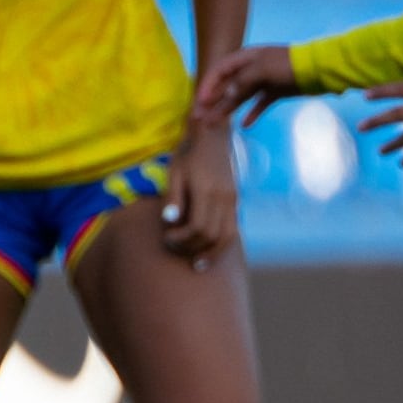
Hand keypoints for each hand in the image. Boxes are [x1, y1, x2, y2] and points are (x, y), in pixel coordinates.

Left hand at [159, 121, 238, 264]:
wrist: (213, 138)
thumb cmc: (188, 155)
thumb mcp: (175, 172)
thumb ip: (173, 197)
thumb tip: (169, 222)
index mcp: (207, 191)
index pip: (197, 227)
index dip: (181, 239)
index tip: (166, 238)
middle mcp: (224, 198)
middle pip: (212, 235)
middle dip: (192, 247)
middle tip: (174, 249)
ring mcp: (233, 200)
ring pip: (228, 236)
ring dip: (212, 253)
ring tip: (197, 264)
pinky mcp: (236, 202)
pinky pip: (234, 229)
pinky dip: (222, 244)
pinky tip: (210, 252)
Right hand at [194, 42, 302, 128]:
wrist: (319, 69)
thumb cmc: (288, 64)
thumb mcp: (261, 69)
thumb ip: (241, 82)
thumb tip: (227, 95)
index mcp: (244, 58)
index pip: (218, 72)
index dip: (207, 86)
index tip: (200, 103)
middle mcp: (251, 69)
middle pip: (226, 86)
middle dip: (211, 102)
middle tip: (198, 118)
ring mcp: (263, 81)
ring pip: (239, 97)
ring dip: (226, 110)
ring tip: (213, 125)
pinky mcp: (275, 92)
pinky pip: (259, 104)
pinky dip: (252, 114)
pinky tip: (245, 124)